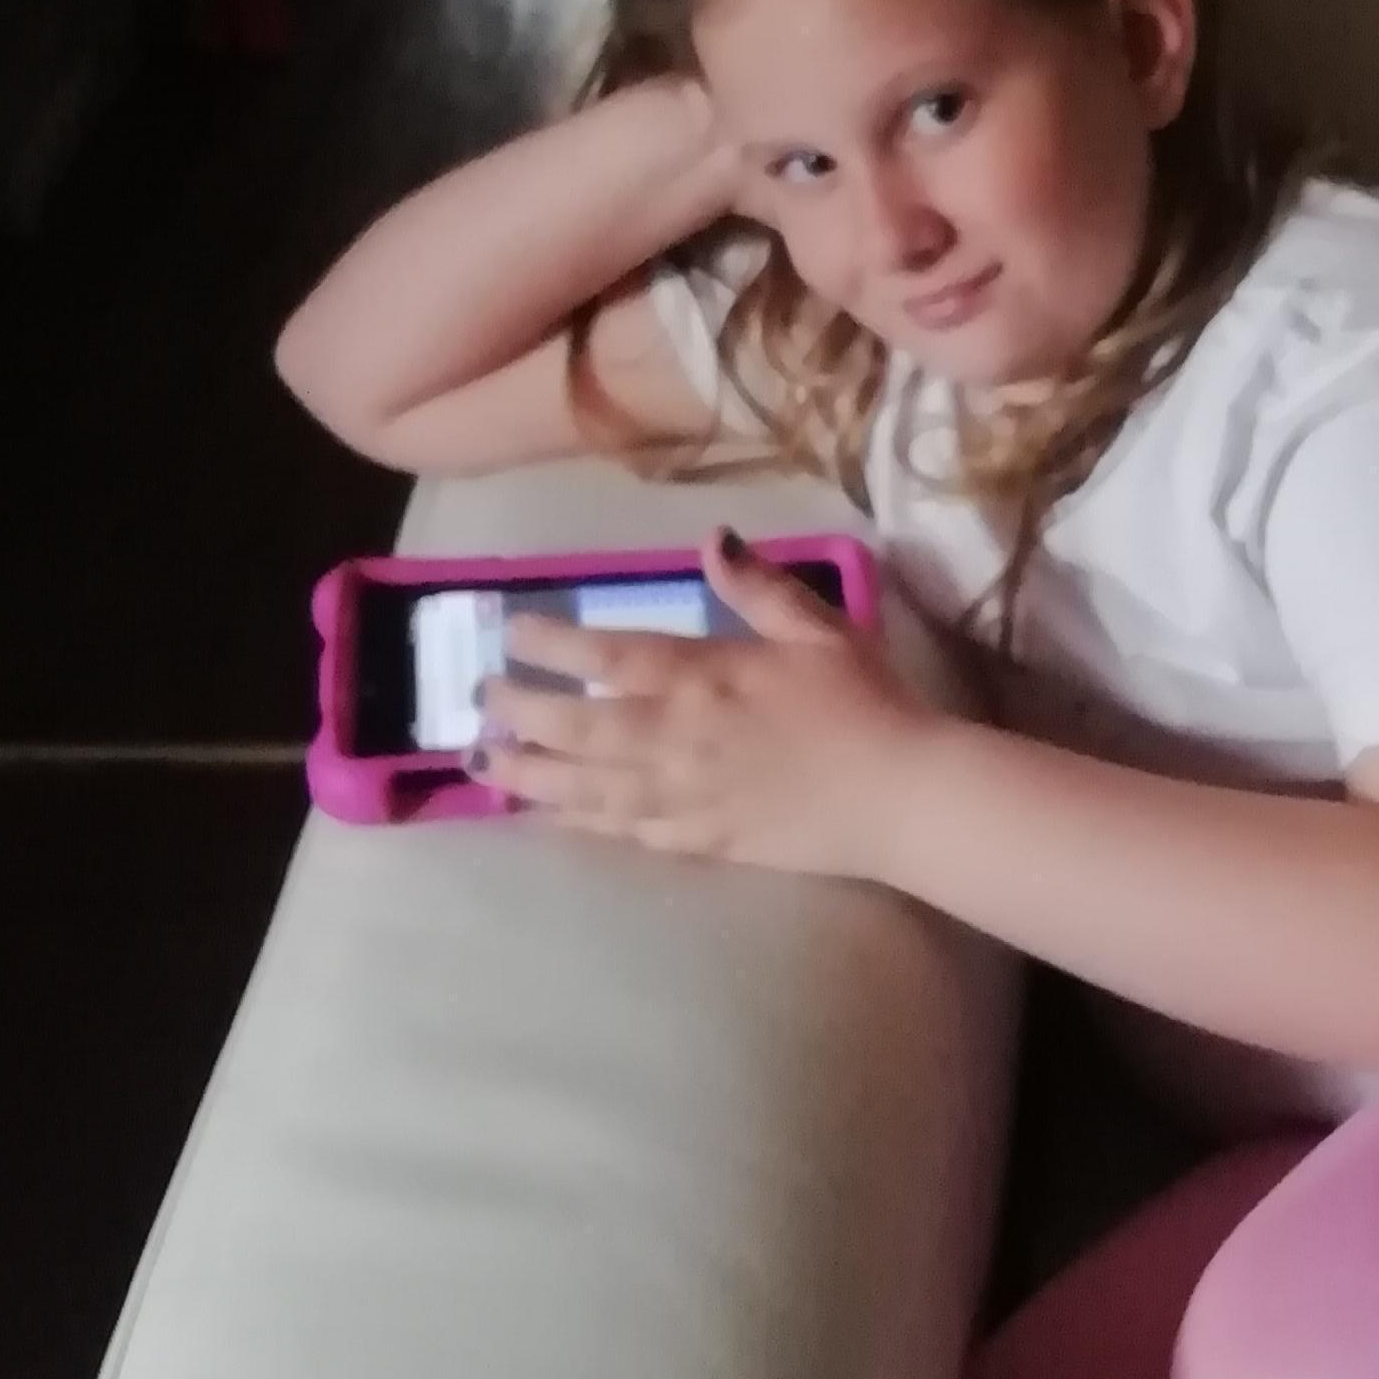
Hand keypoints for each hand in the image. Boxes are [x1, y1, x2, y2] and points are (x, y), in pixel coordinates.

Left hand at [476, 535, 929, 872]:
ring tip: (485, 763)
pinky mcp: (699, 841)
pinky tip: (550, 818)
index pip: (610, 654)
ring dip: (529, 774)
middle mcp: (676, 737)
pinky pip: (623, 832)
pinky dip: (579, 823)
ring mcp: (682, 795)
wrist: (900, 797)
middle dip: (520, 712)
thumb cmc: (865, 703)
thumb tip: (712, 538)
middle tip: (479, 702)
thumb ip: (759, 586)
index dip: (553, 642)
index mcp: (704, 676)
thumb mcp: (818, 628)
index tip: (511, 631)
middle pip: (577, 725)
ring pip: (584, 786)